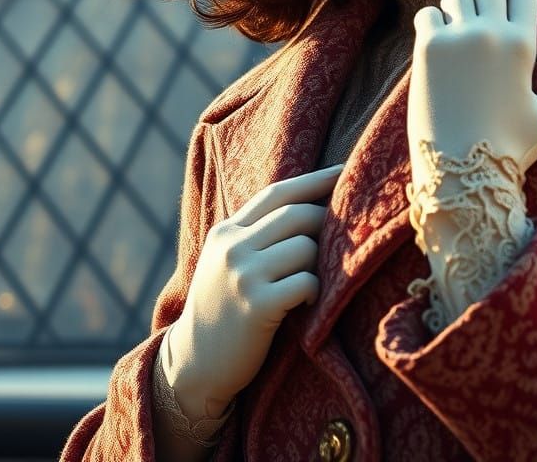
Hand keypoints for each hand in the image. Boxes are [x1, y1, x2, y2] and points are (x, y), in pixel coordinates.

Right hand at [165, 163, 343, 410]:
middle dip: (326, 223)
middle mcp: (232, 247)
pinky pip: (306, 282)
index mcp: (226, 231)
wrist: (193, 365)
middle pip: (297, 215)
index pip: (277, 193)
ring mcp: (243, 276)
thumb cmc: (224, 309)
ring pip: (305, 247)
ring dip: (319, 264)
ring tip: (311, 281)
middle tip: (339, 240)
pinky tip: (306, 303)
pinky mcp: (257, 306)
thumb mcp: (227, 262)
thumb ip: (257, 233)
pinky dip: (315, 290)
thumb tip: (313, 206)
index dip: (314, 180)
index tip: (344, 171)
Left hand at [408, 0, 536, 185]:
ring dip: (455, 3)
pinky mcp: (427, 49)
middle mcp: (491, 33)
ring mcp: (457, 38)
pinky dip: (431, 19)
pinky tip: (435, 36)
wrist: (462, 171)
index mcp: (523, 45)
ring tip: (454, 18)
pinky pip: (427, 14)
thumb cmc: (511, 146)